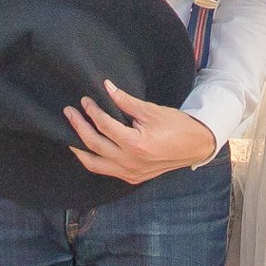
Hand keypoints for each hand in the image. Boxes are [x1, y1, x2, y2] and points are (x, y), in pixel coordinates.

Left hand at [65, 82, 219, 188]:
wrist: (195, 146)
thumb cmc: (176, 126)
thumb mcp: (151, 110)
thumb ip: (126, 101)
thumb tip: (106, 88)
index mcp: (135, 144)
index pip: (104, 126)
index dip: (92, 111)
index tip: (85, 100)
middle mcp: (129, 162)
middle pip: (94, 144)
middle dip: (78, 126)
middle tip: (69, 112)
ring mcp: (130, 173)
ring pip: (94, 163)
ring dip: (79, 148)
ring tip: (69, 133)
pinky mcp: (131, 178)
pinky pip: (105, 170)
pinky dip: (93, 160)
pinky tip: (86, 149)